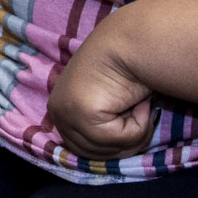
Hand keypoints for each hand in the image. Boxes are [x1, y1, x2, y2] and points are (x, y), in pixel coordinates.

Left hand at [48, 10, 158, 159]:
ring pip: (110, 150)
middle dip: (126, 141)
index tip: (130, 120)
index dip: (114, 142)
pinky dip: (139, 125)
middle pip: (96, 156)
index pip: (84, 150)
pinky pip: (122, 140)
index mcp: (60, 110)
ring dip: (135, 132)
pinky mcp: (83, 113)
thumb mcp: (109, 104)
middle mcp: (57, 114)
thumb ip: (105, 128)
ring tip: (138, 105)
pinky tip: (138, 102)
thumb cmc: (125, 69)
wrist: (131, 41)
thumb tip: (117, 151)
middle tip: (139, 113)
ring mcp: (66, 114)